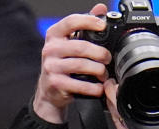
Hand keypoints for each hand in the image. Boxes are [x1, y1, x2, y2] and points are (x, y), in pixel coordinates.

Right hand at [32, 4, 110, 123]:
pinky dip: (94, 87)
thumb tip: (100, 8)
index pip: (71, 22)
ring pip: (82, 65)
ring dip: (99, 70)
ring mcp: (51, 66)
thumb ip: (84, 26)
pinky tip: (98, 87)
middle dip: (100, 53)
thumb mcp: (69, 42)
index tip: (102, 25)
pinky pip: (81, 84)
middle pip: (81, 47)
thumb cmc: (62, 64)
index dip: (88, 21)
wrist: (50, 90)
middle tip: (108, 58)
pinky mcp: (56, 83)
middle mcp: (50, 49)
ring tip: (104, 74)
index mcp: (54, 35)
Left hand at [102, 78, 158, 128]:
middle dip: (111, 98)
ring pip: (115, 120)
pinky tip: (126, 118)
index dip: (113, 93)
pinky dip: (122, 122)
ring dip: (116, 110)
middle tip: (110, 87)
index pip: (121, 107)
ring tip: (118, 101)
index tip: (111, 84)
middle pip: (114, 112)